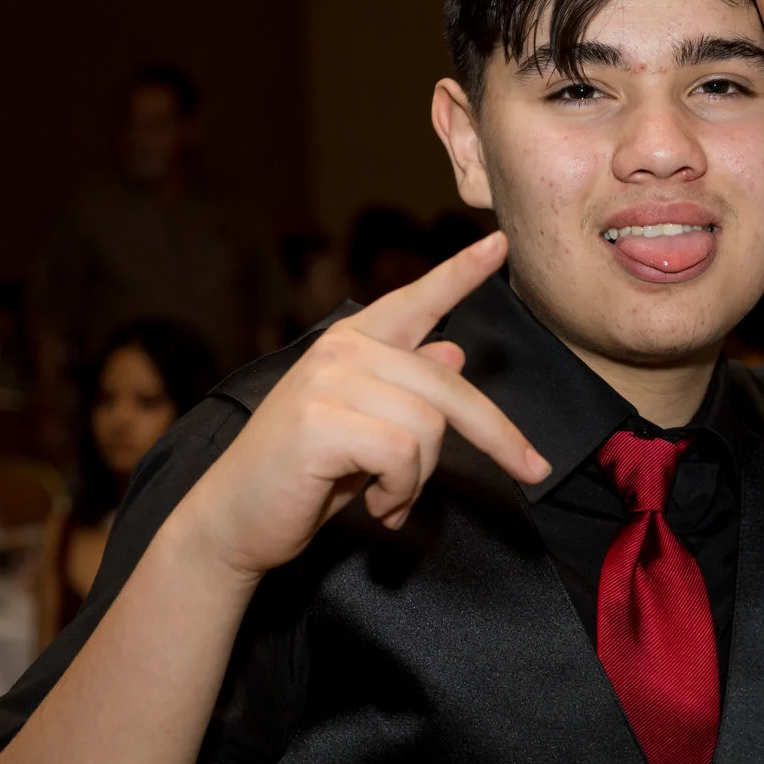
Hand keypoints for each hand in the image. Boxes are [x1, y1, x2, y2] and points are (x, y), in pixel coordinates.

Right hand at [171, 233, 549, 582]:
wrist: (232, 521)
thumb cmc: (301, 477)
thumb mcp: (364, 429)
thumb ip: (405, 391)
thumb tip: (452, 354)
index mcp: (353, 344)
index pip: (417, 300)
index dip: (461, 273)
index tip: (500, 242)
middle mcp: (341, 350)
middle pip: (449, 387)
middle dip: (498, 436)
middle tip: (532, 470)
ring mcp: (328, 381)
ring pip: (430, 427)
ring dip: (420, 479)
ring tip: (388, 497)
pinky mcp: (321, 421)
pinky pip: (404, 456)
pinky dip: (401, 492)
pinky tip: (376, 507)